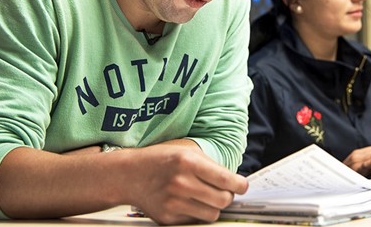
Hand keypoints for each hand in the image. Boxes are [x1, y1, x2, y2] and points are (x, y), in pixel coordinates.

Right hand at [123, 142, 247, 224]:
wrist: (128, 175)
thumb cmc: (159, 160)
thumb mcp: (186, 151)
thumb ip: (210, 166)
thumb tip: (234, 182)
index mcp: (188, 162)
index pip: (227, 180)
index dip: (240, 185)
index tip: (242, 186)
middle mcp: (181, 183)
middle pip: (223, 200)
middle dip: (228, 196)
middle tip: (224, 191)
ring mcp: (174, 203)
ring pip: (212, 214)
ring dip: (214, 207)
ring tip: (205, 196)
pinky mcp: (168, 218)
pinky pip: (195, 221)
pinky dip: (197, 213)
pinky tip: (189, 202)